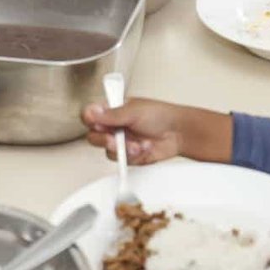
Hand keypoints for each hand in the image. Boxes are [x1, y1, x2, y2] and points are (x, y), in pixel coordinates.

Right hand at [82, 97, 231, 165]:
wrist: (179, 133)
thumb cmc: (161, 115)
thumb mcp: (134, 111)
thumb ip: (112, 114)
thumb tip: (92, 112)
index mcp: (112, 109)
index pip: (91, 114)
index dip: (91, 120)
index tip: (98, 123)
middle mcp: (114, 125)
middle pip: (93, 135)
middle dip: (104, 139)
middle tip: (114, 139)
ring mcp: (121, 141)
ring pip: (106, 150)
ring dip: (123, 149)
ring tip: (138, 144)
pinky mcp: (128, 155)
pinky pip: (120, 160)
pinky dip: (132, 156)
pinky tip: (144, 148)